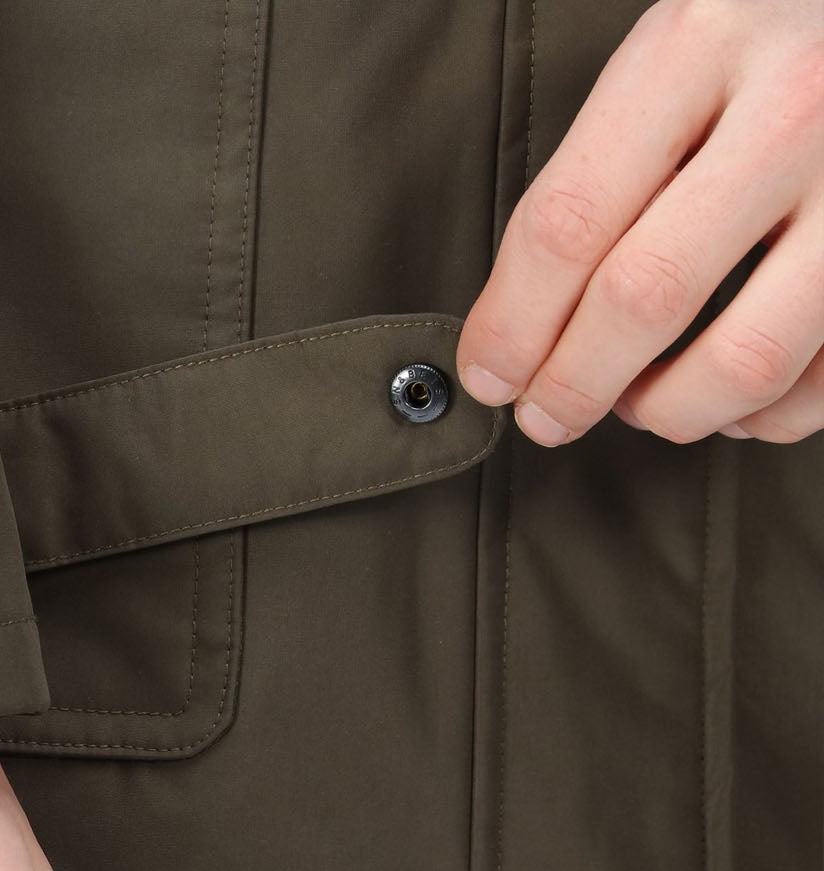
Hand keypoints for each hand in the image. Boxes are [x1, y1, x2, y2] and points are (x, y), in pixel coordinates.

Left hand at [457, 0, 822, 445]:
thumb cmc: (758, 50)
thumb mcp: (666, 67)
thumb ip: (592, 184)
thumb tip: (509, 341)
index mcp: (700, 46)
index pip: (568, 223)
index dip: (511, 327)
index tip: (489, 378)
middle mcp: (794, 105)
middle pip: (646, 296)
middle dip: (574, 384)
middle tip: (545, 417)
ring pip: (745, 360)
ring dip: (670, 411)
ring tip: (639, 404)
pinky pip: (822, 381)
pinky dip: (762, 415)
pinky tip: (726, 399)